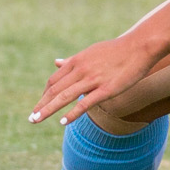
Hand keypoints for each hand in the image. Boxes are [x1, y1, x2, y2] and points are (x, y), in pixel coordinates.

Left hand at [29, 32, 160, 127]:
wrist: (139, 47)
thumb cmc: (115, 50)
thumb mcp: (89, 52)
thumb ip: (72, 61)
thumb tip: (56, 62)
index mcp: (76, 61)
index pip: (53, 80)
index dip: (44, 94)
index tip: (39, 105)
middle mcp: (80, 70)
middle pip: (54, 90)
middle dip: (41, 105)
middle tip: (31, 118)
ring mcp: (92, 80)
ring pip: (64, 97)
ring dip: (48, 110)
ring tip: (36, 120)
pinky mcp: (106, 90)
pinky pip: (85, 103)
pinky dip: (72, 113)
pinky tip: (62, 122)